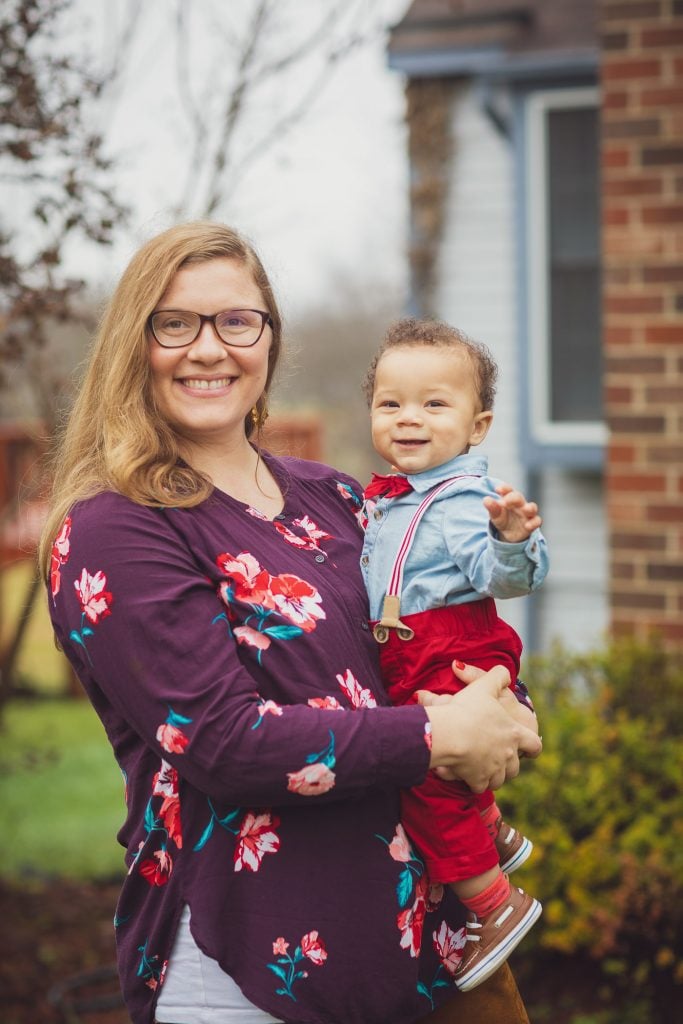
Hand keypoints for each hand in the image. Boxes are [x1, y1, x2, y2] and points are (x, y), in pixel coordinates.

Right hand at [419, 666, 541, 792]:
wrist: (452, 735)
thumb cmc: (469, 710)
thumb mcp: (484, 686)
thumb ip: (497, 676)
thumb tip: (504, 672)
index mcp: (514, 734)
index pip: (534, 745)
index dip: (533, 747)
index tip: (530, 749)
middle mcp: (508, 755)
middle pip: (516, 767)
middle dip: (509, 765)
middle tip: (500, 760)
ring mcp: (494, 770)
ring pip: (500, 779)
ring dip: (494, 776)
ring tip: (484, 769)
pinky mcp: (478, 780)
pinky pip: (480, 786)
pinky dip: (476, 783)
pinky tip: (468, 776)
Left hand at [483, 482, 541, 542]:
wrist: (510, 533)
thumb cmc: (503, 519)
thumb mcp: (495, 514)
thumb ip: (492, 507)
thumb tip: (486, 500)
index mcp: (509, 498)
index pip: (508, 490)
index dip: (504, 488)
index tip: (497, 489)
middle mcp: (520, 504)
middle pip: (519, 497)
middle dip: (513, 498)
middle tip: (505, 502)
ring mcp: (527, 513)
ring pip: (532, 508)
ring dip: (529, 508)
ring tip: (525, 509)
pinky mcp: (532, 523)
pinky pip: (537, 521)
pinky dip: (534, 523)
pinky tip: (527, 526)